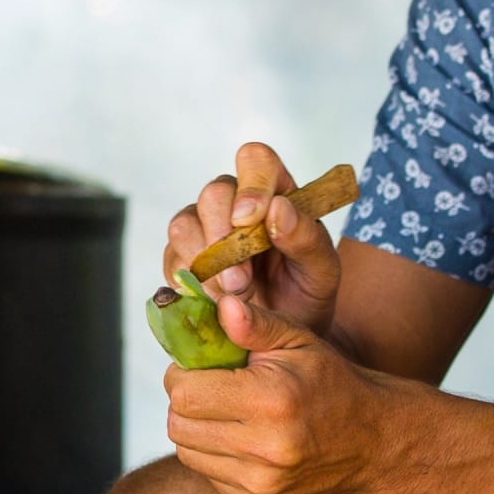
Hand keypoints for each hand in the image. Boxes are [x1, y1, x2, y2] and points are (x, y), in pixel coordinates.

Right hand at [161, 141, 342, 336]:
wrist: (286, 333)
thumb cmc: (307, 291)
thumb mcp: (322, 270)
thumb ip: (307, 238)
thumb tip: (278, 209)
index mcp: (275, 191)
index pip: (255, 161)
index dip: (250, 184)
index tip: (249, 219)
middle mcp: (235, 201)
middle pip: (214, 193)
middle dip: (223, 238)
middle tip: (242, 281)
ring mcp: (204, 227)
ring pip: (184, 224)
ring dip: (205, 264)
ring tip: (234, 294)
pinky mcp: (182, 256)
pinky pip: (171, 259)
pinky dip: (190, 282)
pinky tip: (214, 298)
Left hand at [162, 288, 390, 493]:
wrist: (372, 441)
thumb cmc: (332, 383)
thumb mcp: (299, 341)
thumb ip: (255, 324)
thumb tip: (220, 305)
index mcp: (270, 401)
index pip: (183, 393)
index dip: (182, 373)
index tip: (198, 365)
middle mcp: (263, 449)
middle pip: (178, 424)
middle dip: (185, 401)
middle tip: (211, 387)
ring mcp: (259, 484)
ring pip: (186, 452)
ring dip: (197, 428)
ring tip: (228, 412)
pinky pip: (207, 474)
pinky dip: (215, 455)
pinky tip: (243, 439)